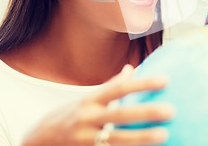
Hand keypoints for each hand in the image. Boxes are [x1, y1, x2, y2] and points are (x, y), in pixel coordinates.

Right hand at [22, 64, 173, 145]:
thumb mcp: (86, 98)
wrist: (36, 141)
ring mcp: (84, 139)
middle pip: (120, 115)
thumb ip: (110, 85)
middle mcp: (87, 118)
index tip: (166, 81)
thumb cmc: (69, 115)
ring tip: (164, 135)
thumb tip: (131, 68)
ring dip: (141, 138)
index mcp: (90, 100)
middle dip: (146, 113)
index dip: (143, 83)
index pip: (120, 88)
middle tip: (171, 111)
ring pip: (116, 140)